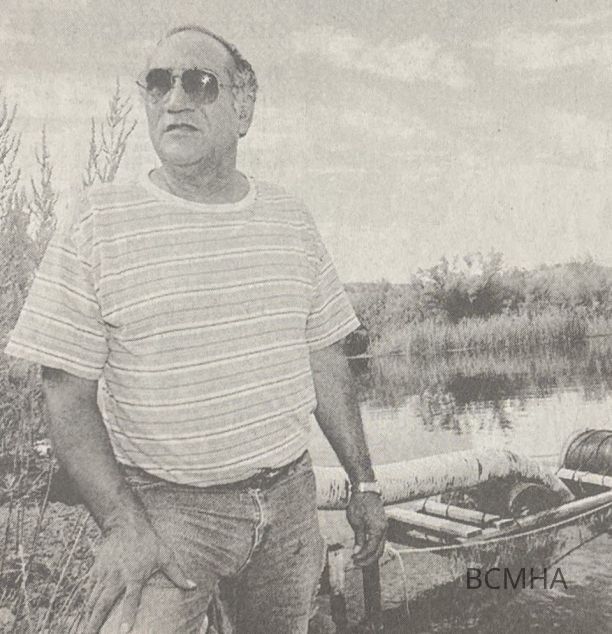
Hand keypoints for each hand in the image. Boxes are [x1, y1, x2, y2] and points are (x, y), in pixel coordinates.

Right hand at [84, 516, 195, 632]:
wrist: (125, 524)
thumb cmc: (148, 541)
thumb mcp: (165, 555)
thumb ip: (177, 574)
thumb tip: (193, 586)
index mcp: (135, 575)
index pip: (130, 600)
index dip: (127, 616)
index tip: (123, 632)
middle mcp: (117, 577)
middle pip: (102, 604)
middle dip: (94, 623)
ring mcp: (104, 574)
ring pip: (92, 600)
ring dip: (88, 617)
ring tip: (85, 631)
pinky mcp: (96, 570)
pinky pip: (88, 590)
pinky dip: (85, 603)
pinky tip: (84, 614)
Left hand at [346, 492, 386, 566]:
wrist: (366, 490)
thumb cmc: (359, 503)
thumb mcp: (356, 522)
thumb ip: (358, 538)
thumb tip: (358, 552)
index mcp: (378, 530)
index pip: (371, 549)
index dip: (362, 557)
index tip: (353, 560)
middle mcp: (384, 530)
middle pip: (378, 551)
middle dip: (367, 560)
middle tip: (356, 564)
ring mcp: (384, 527)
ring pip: (380, 547)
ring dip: (370, 554)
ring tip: (359, 559)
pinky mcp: (382, 525)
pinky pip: (379, 540)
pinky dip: (372, 547)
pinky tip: (364, 549)